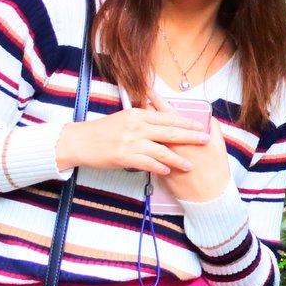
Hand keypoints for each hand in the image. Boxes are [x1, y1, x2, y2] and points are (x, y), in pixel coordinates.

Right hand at [55, 105, 210, 175]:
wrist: (80, 141)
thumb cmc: (102, 131)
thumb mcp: (124, 118)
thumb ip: (142, 119)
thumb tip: (162, 121)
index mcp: (138, 114)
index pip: (167, 117)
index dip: (186, 122)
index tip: (200, 125)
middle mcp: (137, 126)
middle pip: (170, 132)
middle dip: (190, 137)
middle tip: (205, 141)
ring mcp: (131, 142)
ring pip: (161, 151)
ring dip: (177, 159)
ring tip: (189, 165)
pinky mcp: (125, 157)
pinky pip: (147, 163)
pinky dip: (159, 167)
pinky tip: (167, 171)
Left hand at [148, 91, 230, 202]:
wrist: (208, 198)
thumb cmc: (216, 171)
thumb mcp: (219, 146)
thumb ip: (213, 129)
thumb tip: (207, 119)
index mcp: (185, 137)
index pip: (169, 115)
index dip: (159, 102)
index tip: (150, 92)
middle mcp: (171, 145)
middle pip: (156, 124)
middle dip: (149, 110)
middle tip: (142, 99)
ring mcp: (164, 158)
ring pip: (150, 138)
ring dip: (145, 126)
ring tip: (140, 116)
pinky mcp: (160, 170)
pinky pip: (150, 155)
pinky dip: (146, 145)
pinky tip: (144, 140)